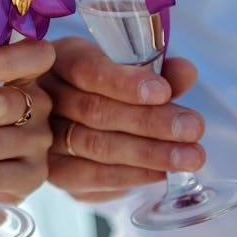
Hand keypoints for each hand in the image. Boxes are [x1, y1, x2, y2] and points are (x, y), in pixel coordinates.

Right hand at [38, 36, 205, 202]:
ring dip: (148, 153)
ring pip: (95, 146)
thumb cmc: (109, 86)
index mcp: (61, 58)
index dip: (124, 82)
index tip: (164, 92)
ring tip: (189, 156)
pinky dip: (130, 175)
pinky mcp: (52, 170)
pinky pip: (90, 177)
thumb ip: (158, 71)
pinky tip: (161, 172)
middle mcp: (45, 96)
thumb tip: (186, 72)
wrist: (77, 121)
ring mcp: (42, 135)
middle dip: (149, 121)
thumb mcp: (132, 70)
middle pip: (94, 110)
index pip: (87, 69)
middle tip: (193, 128)